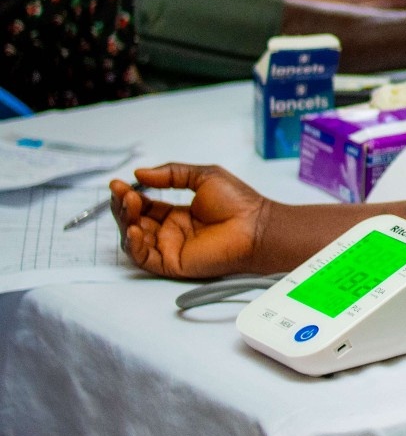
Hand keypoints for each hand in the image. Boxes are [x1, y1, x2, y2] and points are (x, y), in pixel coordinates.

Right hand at [111, 164, 271, 278]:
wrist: (255, 225)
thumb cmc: (238, 203)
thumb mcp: (203, 176)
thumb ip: (171, 173)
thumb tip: (141, 173)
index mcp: (178, 214)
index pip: (144, 206)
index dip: (130, 196)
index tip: (120, 184)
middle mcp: (171, 232)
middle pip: (134, 222)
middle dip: (124, 206)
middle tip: (123, 192)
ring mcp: (171, 248)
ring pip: (134, 239)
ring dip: (125, 221)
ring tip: (129, 204)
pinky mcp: (173, 263)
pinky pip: (145, 258)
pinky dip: (133, 245)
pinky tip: (133, 228)